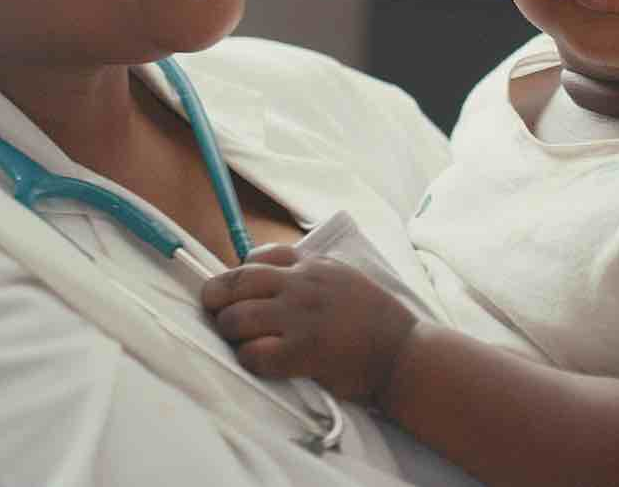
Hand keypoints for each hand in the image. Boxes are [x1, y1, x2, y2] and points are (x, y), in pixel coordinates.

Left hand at [200, 243, 419, 404]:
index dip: (239, 273)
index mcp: (314, 265)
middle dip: (215, 297)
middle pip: (237, 282)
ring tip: (239, 342)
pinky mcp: (303, 350)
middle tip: (213, 312)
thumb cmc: (377, 321)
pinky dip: (249, 359)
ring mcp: (301, 316)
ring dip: (230, 332)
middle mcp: (303, 284)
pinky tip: (260, 362)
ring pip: (237, 317)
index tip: (238, 290)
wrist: (404, 352)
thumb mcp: (346, 279)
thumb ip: (313, 276)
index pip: (259, 257)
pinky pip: (254, 353)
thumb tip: (277, 281)